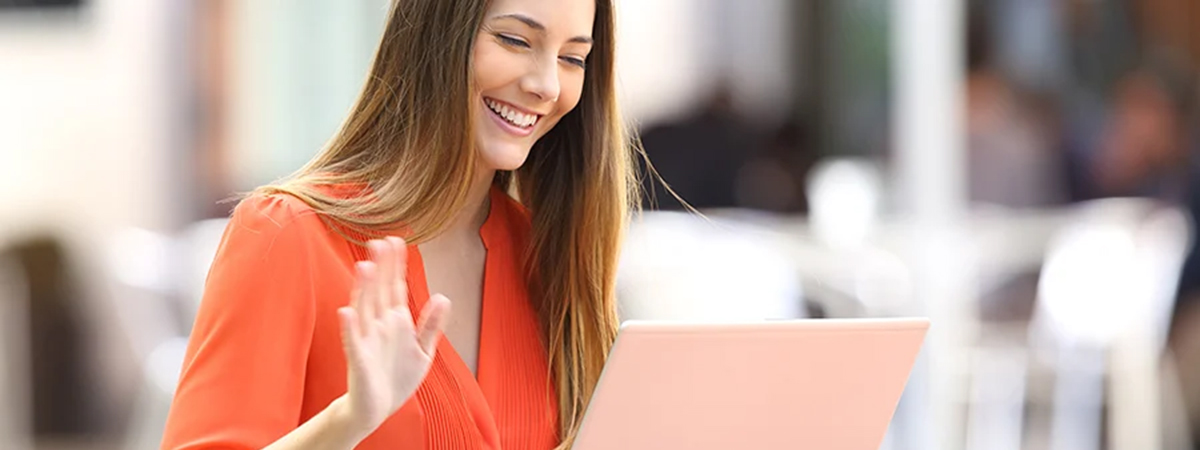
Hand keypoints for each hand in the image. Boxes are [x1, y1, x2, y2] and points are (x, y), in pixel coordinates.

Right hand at [337, 237, 450, 435]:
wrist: (377, 409)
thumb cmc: (397, 378)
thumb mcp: (422, 351)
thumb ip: (431, 325)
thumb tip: (443, 297)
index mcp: (396, 321)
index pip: (396, 287)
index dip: (396, 265)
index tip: (396, 240)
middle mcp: (379, 325)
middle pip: (380, 291)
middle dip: (381, 268)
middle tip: (380, 242)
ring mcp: (367, 340)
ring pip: (364, 309)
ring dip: (364, 289)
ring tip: (366, 267)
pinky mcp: (358, 359)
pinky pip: (352, 341)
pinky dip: (349, 327)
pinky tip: (346, 312)